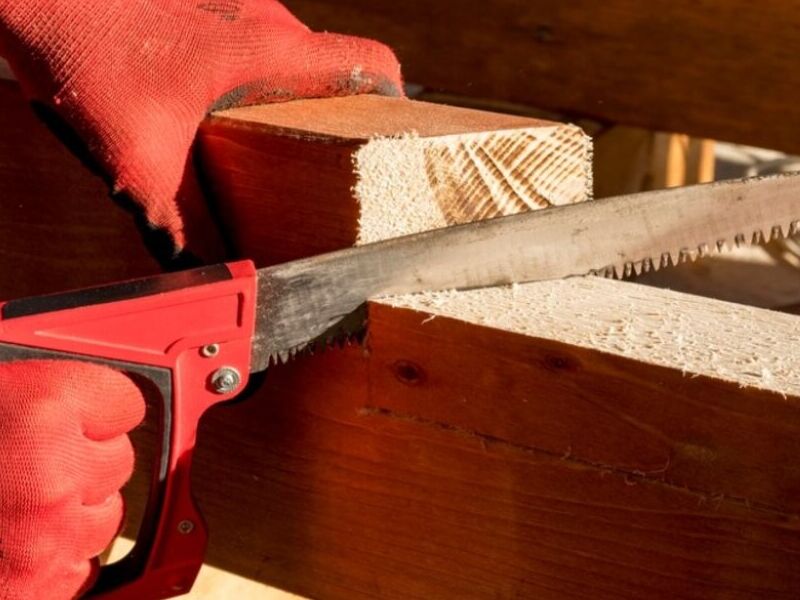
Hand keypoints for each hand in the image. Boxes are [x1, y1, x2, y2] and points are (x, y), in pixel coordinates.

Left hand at [0, 0, 402, 264]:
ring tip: (285, 149)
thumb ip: (174, 227)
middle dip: (348, 115)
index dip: (398, 104)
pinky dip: (262, 85)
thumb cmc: (86, 54)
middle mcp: (265, 23)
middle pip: (340, 68)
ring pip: (298, 59)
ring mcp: (238, 10)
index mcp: (270, 54)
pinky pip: (259, 49)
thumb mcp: (136, 161)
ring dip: (300, 100)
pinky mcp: (210, 11)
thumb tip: (199, 276)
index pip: (371, 65)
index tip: (401, 140)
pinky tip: (226, 117)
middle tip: (338, 162)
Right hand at [0, 361, 144, 599]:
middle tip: (26, 460)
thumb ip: (34, 391)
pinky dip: (51, 561)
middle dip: (82, 459)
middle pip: (120, 461)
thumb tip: (86, 394)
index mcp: (40, 409)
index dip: (96, 407)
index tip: (78, 410)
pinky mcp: (34, 592)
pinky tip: (6, 545)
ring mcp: (47, 540)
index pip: (127, 402)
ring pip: (106, 518)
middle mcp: (54, 474)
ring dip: (71, 513)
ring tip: (10, 504)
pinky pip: (78, 569)